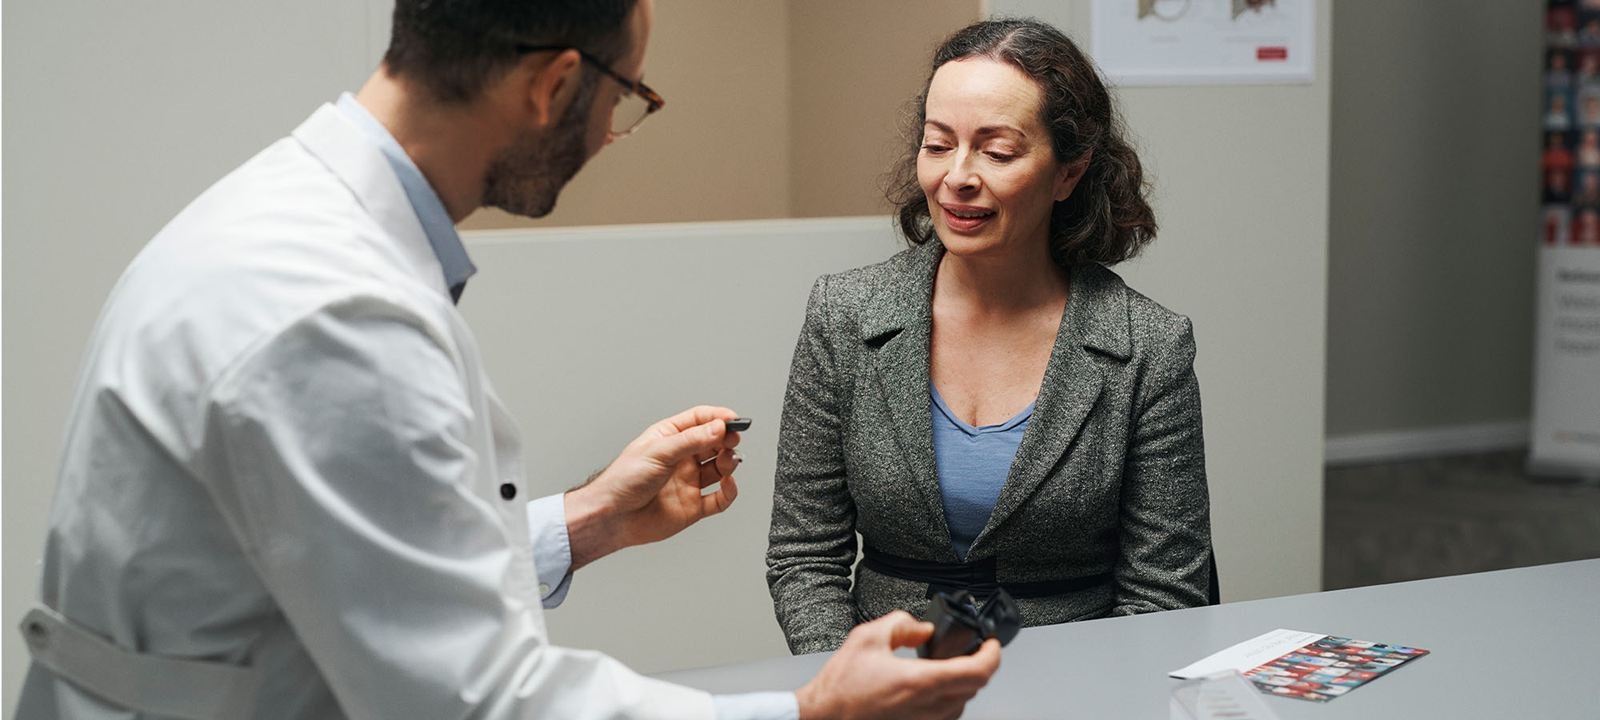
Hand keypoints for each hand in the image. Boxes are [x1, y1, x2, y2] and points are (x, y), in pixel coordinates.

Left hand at [565, 406, 742, 568]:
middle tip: (733, 439)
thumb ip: (691, 440)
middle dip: (727, 439)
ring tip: (728, 461)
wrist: (612, 517)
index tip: (733, 420)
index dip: (718, 418)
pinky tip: (728, 484)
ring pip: (720, 468)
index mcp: (670, 438)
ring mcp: (688, 482)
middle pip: (714, 443)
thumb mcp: (658, 452)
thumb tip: (718, 427)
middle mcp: (681, 459)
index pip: (700, 420)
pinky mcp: (693, 506)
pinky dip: (729, 491)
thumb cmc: (623, 480)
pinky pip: (719, 498)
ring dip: (729, 462)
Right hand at [796, 611, 1000, 719]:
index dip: (993, 655)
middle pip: (975, 687)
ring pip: (963, 703)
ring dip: (965, 683)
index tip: (991, 644)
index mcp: (921, 681)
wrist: (824, 717)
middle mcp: (928, 707)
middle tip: (975, 649)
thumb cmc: (841, 687)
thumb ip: (901, 624)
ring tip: (954, 666)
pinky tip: (934, 687)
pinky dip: (949, 699)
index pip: (978, 671)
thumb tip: (922, 628)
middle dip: (981, 665)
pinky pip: (946, 715)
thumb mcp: (868, 637)